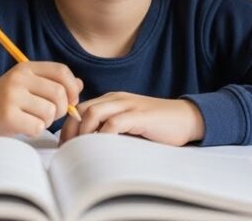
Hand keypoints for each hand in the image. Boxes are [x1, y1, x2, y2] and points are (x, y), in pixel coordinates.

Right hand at [0, 62, 82, 143]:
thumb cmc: (2, 104)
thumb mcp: (26, 86)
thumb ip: (52, 83)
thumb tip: (79, 85)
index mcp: (25, 68)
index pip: (61, 71)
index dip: (72, 87)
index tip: (71, 100)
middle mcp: (18, 78)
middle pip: (60, 93)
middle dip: (60, 109)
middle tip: (50, 116)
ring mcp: (12, 97)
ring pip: (50, 111)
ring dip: (46, 121)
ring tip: (32, 120)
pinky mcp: (7, 116)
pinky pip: (38, 126)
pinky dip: (35, 131)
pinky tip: (23, 128)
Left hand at [59, 92, 204, 145]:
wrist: (186, 118)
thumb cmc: (157, 126)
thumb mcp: (128, 125)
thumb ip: (109, 129)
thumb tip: (84, 147)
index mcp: (112, 100)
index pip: (79, 109)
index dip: (69, 127)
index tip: (66, 146)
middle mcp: (117, 99)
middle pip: (81, 110)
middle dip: (70, 132)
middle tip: (69, 151)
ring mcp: (128, 105)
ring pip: (93, 113)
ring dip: (83, 134)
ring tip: (82, 151)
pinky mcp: (139, 115)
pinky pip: (113, 123)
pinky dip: (103, 136)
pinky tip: (103, 148)